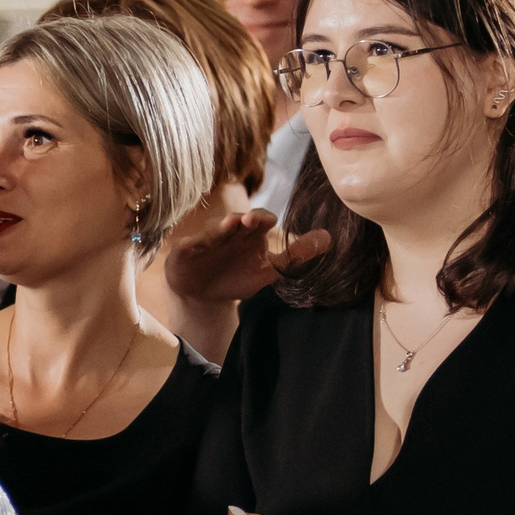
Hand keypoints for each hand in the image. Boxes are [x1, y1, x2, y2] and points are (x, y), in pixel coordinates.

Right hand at [160, 210, 330, 307]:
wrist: (204, 295)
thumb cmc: (236, 276)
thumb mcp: (268, 270)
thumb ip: (296, 256)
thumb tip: (329, 238)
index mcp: (250, 234)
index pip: (260, 219)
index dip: (262, 219)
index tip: (266, 222)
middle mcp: (229, 231)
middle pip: (236, 220)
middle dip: (242, 219)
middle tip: (249, 220)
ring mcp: (206, 240)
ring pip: (212, 229)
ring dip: (218, 227)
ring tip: (225, 227)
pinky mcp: (185, 251)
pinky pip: (187, 246)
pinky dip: (190, 245)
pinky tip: (190, 245)